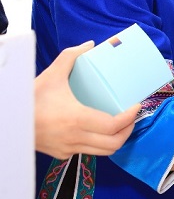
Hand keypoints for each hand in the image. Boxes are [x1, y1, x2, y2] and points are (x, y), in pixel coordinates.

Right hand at [34, 41, 137, 158]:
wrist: (9, 121)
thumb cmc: (31, 98)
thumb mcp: (51, 74)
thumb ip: (71, 56)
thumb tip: (91, 44)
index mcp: (75, 119)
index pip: (112, 126)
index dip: (129, 118)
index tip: (136, 106)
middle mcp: (74, 138)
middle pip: (113, 144)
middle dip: (128, 130)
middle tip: (132, 116)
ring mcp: (68, 148)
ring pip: (103, 152)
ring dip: (116, 139)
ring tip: (121, 124)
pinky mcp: (62, 153)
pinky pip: (88, 151)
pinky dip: (100, 143)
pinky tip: (101, 130)